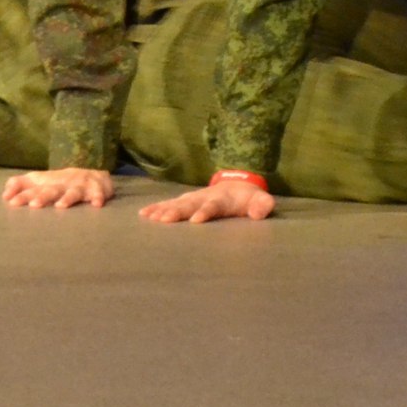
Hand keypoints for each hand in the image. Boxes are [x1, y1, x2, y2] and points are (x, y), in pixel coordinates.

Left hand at [1, 166, 115, 210]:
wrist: (93, 175)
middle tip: (34, 205)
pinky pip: (98, 193)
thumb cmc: (60, 182)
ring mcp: (79, 186)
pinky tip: (97, 204)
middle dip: (42, 196)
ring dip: (68, 198)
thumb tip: (4, 194)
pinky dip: (98, 197)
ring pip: (73, 192)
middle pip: (51, 190)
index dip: (22, 194)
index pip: (33, 189)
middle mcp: (62, 184)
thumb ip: (20, 185)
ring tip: (61, 206)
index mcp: (47, 184)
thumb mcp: (40, 181)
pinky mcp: (96, 189)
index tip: (11, 202)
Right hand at [139, 175, 277, 224]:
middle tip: (164, 220)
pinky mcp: (185, 202)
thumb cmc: (248, 199)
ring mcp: (192, 199)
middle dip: (177, 212)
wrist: (237, 185)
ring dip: (163, 210)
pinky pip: (168, 204)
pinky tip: (144, 215)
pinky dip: (157, 208)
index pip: (212, 205)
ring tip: (150, 218)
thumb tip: (257, 214)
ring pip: (176, 204)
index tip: (197, 220)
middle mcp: (203, 197)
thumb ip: (262, 205)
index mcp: (221, 199)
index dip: (205, 212)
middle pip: (188, 204)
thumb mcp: (260, 200)